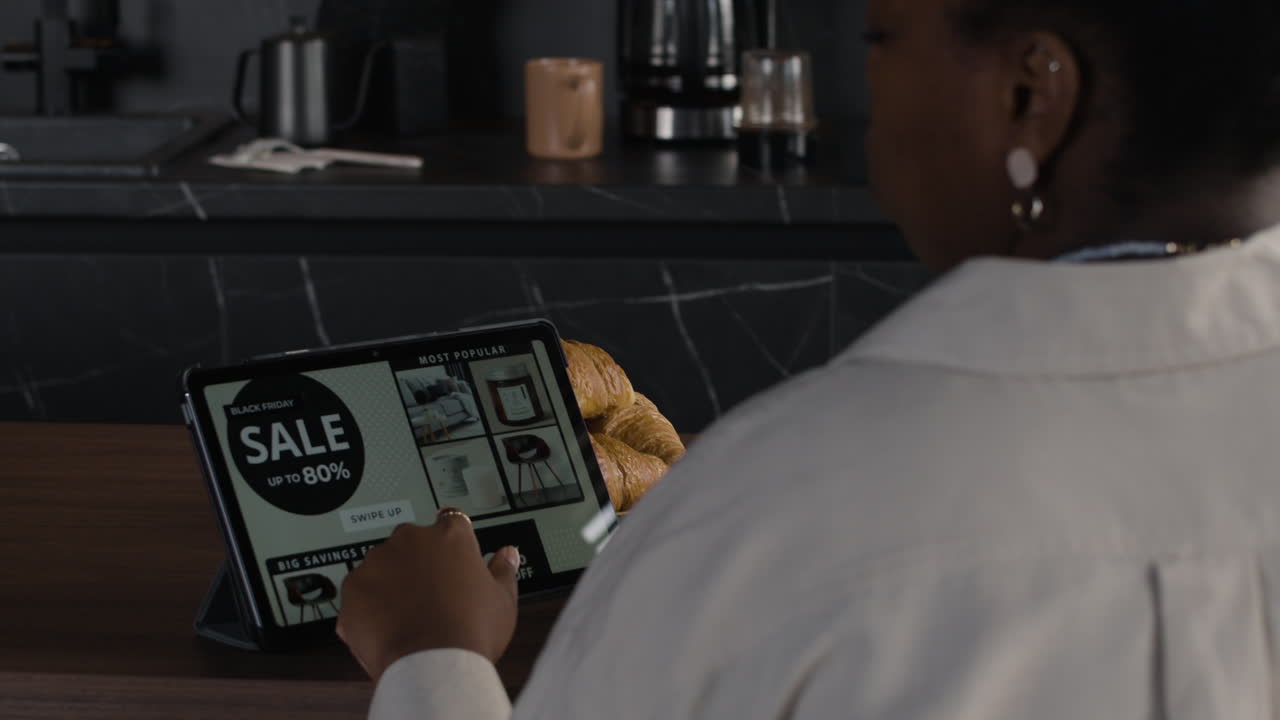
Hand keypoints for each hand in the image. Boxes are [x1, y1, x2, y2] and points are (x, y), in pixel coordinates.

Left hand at [337, 508, 520, 681]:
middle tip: (430, 597)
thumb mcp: (502, 601)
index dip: (452, 540)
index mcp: (451, 536)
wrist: (431, 667)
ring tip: (407, 617)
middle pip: (413, 543)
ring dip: (391, 583)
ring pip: (383, 566)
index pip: (451, 521)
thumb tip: (507, 555)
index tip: (450, 554)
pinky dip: (369, 606)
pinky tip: (387, 627)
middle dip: (419, 563)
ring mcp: (377, 562)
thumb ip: (503, 571)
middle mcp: (411, 540)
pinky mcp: (352, 588)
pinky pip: (360, 592)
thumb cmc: (470, 633)